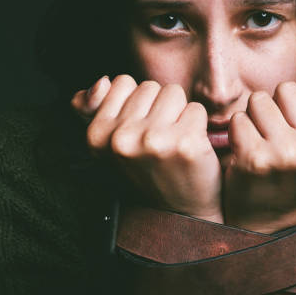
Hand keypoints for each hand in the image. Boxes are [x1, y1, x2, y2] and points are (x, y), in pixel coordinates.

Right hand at [71, 75, 222, 222]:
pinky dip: (199, 126)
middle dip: (159, 107)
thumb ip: (96, 108)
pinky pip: (196, 110)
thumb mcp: (112, 143)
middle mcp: (122, 138)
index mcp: (98, 135)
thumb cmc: (149, 171)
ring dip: (179, 113)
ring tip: (174, 141)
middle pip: (151, 86)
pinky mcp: (185, 143)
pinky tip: (191, 148)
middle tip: (159, 140)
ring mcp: (153, 140)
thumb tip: (101, 82)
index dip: (137, 103)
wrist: (180, 214)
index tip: (139, 131)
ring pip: (174, 93)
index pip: (122, 82)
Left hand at [223, 70, 295, 232]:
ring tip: (262, 141)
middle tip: (278, 135)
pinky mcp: (253, 159)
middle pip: (285, 88)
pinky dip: (237, 131)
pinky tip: (246, 150)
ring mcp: (284, 154)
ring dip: (255, 116)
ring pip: (258, 99)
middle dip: (277, 105)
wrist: (270, 218)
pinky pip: (238, 119)